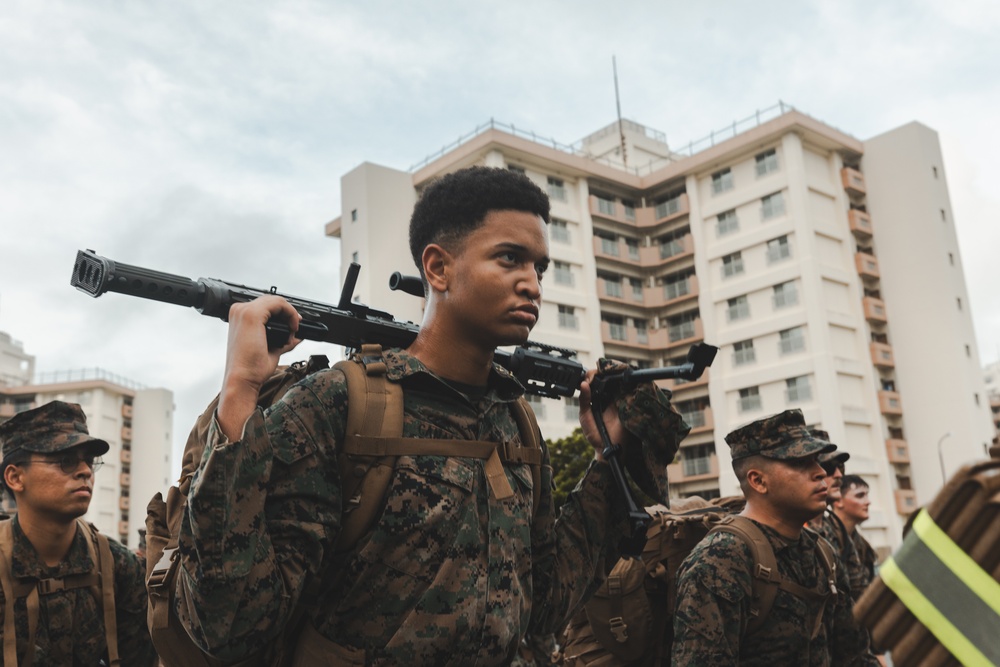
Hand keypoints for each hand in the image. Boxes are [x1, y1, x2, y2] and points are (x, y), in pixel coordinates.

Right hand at [217, 296, 301, 439]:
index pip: (266, 306)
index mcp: (240, 318)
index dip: (284, 313)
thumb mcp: (272, 348)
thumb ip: (284, 339)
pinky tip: (293, 328)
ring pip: (276, 301)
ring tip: (293, 332)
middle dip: (288, 313)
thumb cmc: (251, 369)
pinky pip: (278, 304)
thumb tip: (298, 336)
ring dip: (290, 314)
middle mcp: (239, 311)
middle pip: (271, 301)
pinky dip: (290, 314)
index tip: (294, 326)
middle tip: (297, 329)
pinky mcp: (251, 315)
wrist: (243, 380)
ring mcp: (243, 311)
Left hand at [578, 369, 633, 462]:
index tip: (589, 374)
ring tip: (606, 374)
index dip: (594, 375)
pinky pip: (628, 392)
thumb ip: (584, 400)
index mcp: (598, 399)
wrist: (606, 447)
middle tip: (597, 373)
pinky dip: (626, 385)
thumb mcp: (585, 415)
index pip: (597, 382)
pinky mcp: (628, 404)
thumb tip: (583, 384)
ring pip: (619, 383)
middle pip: (609, 380)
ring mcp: (619, 400)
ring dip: (614, 377)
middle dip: (603, 373)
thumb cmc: (594, 433)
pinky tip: (619, 381)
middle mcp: (610, 397)